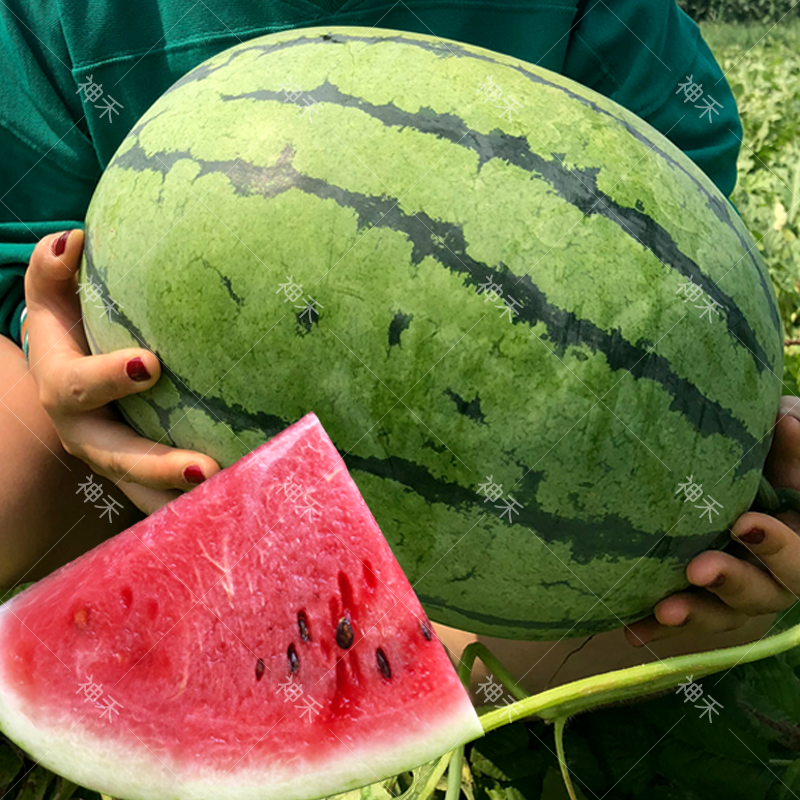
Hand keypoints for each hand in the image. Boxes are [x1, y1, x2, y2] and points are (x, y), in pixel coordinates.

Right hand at [25, 229, 219, 513]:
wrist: (67, 385)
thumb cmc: (69, 335)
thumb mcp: (52, 302)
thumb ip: (52, 272)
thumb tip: (71, 240)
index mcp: (64, 391)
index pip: (79, 387)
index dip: (109, 378)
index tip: (151, 365)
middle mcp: (88, 436)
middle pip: (118, 459)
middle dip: (158, 466)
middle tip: (204, 468)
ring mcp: (116, 464)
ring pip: (146, 495)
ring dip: (186, 501)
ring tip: (234, 498)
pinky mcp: (142, 480)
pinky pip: (169, 502)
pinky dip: (202, 508)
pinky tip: (247, 502)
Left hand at [625, 396, 799, 647]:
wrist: (733, 465)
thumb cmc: (770, 448)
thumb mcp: (787, 439)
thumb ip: (792, 444)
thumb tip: (786, 422)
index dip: (778, 546)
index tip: (744, 524)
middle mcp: (774, 572)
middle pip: (765, 591)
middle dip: (732, 581)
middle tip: (698, 569)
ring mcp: (735, 588)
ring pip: (722, 613)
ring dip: (693, 613)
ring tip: (664, 609)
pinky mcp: (698, 595)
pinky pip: (680, 617)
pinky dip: (657, 626)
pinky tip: (631, 632)